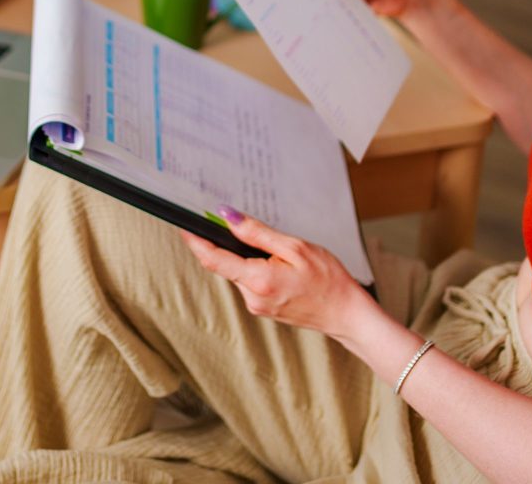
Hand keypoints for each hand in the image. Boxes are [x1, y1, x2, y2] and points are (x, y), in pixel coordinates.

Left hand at [180, 207, 375, 341]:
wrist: (346, 314)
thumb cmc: (328, 280)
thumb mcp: (295, 247)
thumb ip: (258, 234)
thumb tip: (229, 218)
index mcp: (258, 280)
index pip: (214, 259)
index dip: (195, 242)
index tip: (184, 227)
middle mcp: (252, 297)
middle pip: (226, 264)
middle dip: (232, 245)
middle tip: (248, 228)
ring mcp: (257, 306)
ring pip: (239, 273)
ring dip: (249, 258)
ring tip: (281, 253)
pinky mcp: (263, 309)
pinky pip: (250, 283)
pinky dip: (257, 270)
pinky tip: (281, 267)